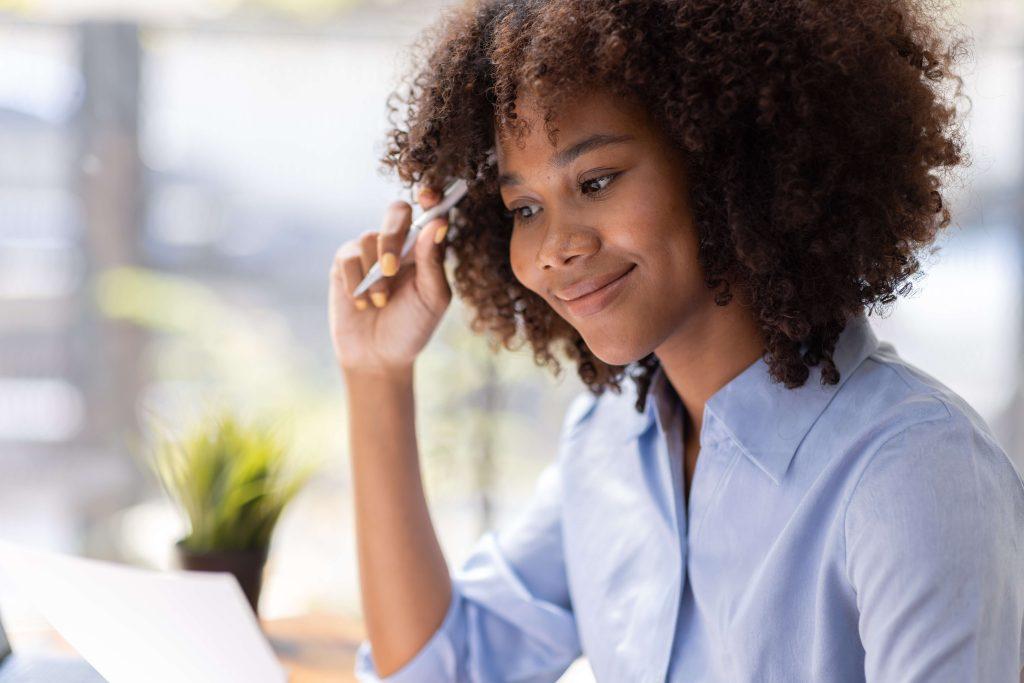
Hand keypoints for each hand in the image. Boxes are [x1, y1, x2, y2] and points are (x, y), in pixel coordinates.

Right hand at [328, 186, 451, 373]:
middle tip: (392, 268)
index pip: (430, 211)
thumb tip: (438, 224)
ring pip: (369, 238)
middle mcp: (399, 244)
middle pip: (396, 212)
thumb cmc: (412, 327)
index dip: (431, 196)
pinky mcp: (345, 265)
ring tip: (380, 302)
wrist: (378, 356)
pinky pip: (348, 257)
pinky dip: (356, 283)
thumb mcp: (432, 298)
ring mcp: (370, 252)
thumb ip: (434, 262)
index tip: (429, 196)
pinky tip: (363, 304)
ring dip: (376, 276)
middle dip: (392, 236)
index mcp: (426, 248)